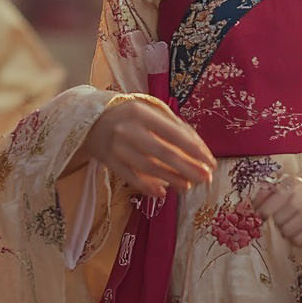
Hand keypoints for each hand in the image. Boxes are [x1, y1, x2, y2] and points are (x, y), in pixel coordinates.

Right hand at [85, 98, 214, 199]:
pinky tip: (162, 192)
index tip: (210, 161)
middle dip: (187, 168)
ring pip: (148, 167)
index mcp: (141, 112)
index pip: (174, 133)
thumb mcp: (149, 110)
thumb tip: (199, 147)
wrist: (91, 121)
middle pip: (163, 153)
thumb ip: (173, 125)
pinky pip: (130, 177)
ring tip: (188, 186)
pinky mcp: (109, 161)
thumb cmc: (129, 115)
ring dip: (171, 179)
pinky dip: (146, 186)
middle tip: (205, 178)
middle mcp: (128, 129)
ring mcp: (117, 147)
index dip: (194, 149)